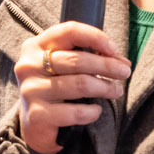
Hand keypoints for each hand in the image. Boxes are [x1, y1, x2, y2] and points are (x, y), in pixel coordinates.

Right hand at [13, 21, 130, 153]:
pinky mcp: (37, 115)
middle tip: (124, 72)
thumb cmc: (53, 86)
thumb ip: (85, 56)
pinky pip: (74, 112)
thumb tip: (122, 62)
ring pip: (80, 84)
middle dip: (107, 65)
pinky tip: (96, 111)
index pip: (69, 31)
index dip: (96, 38)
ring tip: (116, 91)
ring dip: (105, 88)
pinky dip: (92, 112)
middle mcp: (29, 65)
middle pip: (77, 60)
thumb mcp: (61, 65)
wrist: (33, 122)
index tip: (115, 51)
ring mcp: (31, 90)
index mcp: (35, 46)